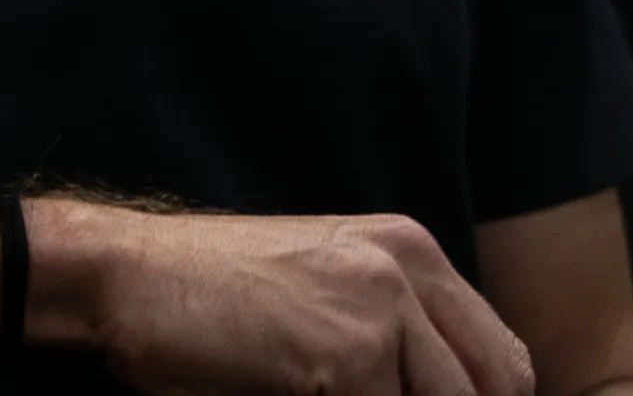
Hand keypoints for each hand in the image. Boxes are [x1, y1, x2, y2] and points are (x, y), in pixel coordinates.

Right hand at [37, 200, 534, 395]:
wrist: (130, 276)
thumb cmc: (213, 297)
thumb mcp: (323, 289)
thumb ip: (391, 331)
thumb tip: (439, 389)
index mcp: (411, 251)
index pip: (501, 359)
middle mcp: (408, 269)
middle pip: (491, 389)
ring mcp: (380, 309)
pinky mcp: (345, 357)